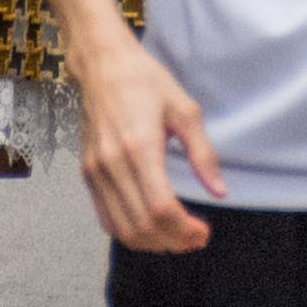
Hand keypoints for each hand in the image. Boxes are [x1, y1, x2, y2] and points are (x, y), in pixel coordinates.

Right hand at [65, 28, 220, 253]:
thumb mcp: (184, 108)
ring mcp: (96, 171)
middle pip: (141, 225)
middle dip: (172, 241)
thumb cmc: (145, 81)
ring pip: (121, 229)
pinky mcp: (87, 173)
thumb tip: (219, 190)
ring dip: (152, 242)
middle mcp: (112, 164)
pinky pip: (106, 218)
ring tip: (177, 238)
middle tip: (195, 239)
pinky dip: (129, 232)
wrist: (102, 64)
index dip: (184, 229)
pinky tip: (152, 227)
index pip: (161, 207)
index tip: (204, 232)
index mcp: (139, 146)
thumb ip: (203, 153)